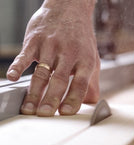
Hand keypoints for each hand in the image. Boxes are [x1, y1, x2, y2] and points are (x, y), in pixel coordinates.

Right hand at [7, 0, 99, 116]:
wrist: (69, 9)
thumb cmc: (81, 40)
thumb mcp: (92, 59)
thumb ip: (91, 82)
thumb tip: (91, 102)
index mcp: (85, 61)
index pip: (81, 84)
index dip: (74, 99)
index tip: (66, 112)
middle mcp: (69, 54)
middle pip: (60, 80)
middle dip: (51, 99)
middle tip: (45, 114)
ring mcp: (51, 46)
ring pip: (42, 72)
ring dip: (34, 92)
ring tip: (29, 108)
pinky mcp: (36, 40)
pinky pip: (26, 55)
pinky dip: (18, 66)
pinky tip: (12, 77)